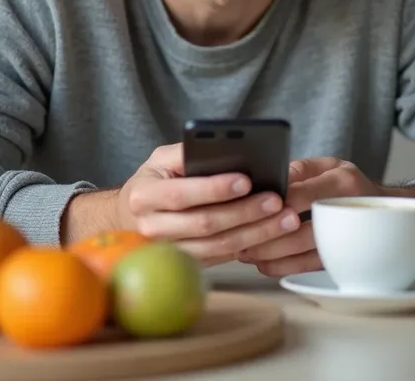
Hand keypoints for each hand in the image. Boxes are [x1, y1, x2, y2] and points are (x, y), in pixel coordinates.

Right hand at [117, 143, 301, 266]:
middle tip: (276, 200)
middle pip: (204, 224)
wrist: (129, 217)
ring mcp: (168, 251)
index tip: (245, 180)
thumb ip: (187, 152)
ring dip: (255, 233)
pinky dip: (248, 246)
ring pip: (217, 246)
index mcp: (143, 195)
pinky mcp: (186, 264)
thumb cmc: (154, 180)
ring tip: (284, 219)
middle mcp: (151, 227)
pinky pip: (220, 258)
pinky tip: (272, 234)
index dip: (214, 189)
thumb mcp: (162, 158)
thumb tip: (225, 150)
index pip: (181, 194)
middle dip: (245, 212)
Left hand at [237, 157, 381, 277]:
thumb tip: (272, 175)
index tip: (250, 207)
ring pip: (305, 252)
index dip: (276, 203)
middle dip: (268, 235)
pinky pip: (310, 266)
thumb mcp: (329, 166)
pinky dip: (285, 268)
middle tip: (239, 236)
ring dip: (272, 255)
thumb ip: (301, 169)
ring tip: (244, 252)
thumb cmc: (349, 185)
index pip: (305, 193)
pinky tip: (264, 264)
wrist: (388, 211)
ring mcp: (348, 238)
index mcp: (342, 181)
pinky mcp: (343, 257)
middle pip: (303, 229)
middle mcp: (347, 210)